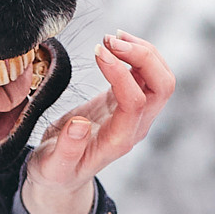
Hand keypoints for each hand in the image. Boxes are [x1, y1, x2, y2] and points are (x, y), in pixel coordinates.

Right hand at [18, 32, 175, 213]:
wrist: (60, 176)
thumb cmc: (55, 172)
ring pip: (159, 77)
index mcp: (119, 141)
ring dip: (142, 51)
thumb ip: (66, 150)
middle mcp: (135, 126)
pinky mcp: (126, 100)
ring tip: (111, 37)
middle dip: (142, 57)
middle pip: (162, 86)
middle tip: (110, 39)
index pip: (136, 102)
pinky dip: (136, 54)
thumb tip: (79, 124)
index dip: (121, 73)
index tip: (98, 51)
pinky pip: (146, 74)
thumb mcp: (52, 167)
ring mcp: (135, 113)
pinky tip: (114, 44)